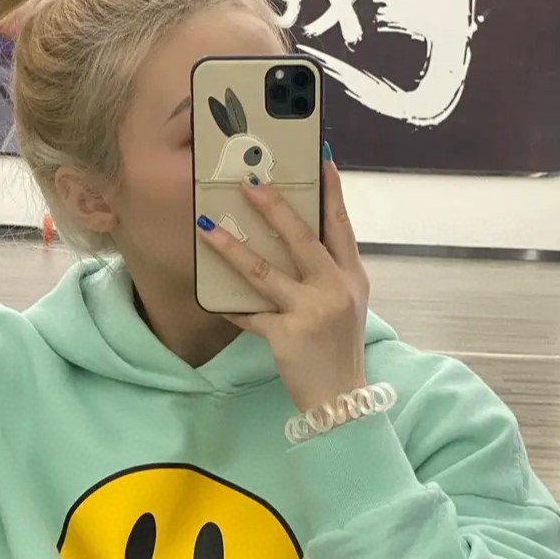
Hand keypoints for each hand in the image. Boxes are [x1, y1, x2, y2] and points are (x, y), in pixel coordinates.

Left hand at [198, 157, 370, 414]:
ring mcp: (312, 312)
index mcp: (352, 277)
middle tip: (249, 183)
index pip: (341, 225)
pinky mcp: (287, 336)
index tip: (322, 158)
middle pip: (302, 239)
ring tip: (207, 228)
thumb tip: (299, 241)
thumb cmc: (338, 349)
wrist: (341, 400)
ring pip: (265, 272)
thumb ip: (328, 274)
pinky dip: (229, 306)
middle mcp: (335, 289)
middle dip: (274, 207)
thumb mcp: (346, 305)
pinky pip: (249, 315)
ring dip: (232, 247)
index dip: (331, 191)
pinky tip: (211, 297)